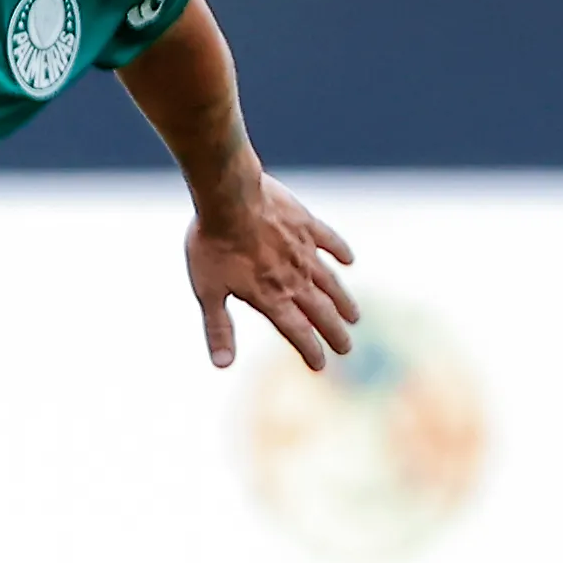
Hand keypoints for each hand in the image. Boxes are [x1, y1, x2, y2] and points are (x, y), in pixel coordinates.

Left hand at [185, 173, 356, 370]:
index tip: (321, 366)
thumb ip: (218, 328)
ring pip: (330, 281)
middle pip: (320, 312)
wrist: (228, 197)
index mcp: (270, 297)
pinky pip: (329, 240)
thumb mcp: (207, 291)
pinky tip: (349, 260)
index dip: (310, 350)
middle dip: (334, 332)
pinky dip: (340, 251)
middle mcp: (293, 278)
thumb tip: (222, 364)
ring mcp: (303, 250)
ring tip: (354, 316)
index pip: (297, 332)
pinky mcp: (305, 224)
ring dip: (343, 301)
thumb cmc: (212, 245)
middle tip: (347, 348)